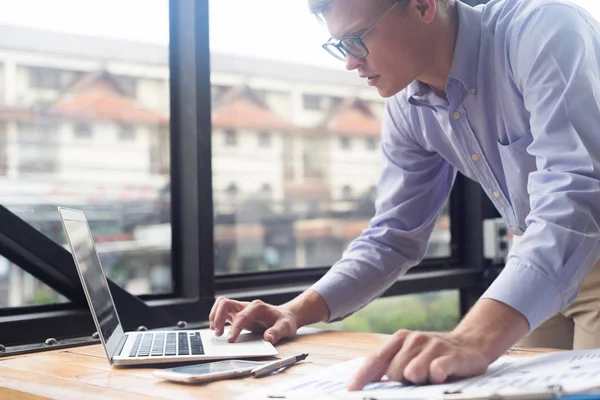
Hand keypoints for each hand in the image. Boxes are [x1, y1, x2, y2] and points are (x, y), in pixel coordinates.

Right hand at [209, 297, 297, 343]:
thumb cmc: (285, 321)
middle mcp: (247, 306)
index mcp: (258, 307)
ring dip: (214, 316)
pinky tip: (217, 330)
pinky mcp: (237, 314)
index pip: (241, 316)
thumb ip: (277, 332)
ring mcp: (241, 309)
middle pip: (225, 303)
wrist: (285, 316)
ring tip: (215, 331)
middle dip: (218, 318)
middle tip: (218, 334)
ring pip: (221, 304)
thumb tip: (268, 338)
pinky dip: (216, 318)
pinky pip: (222, 311)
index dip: (234, 328)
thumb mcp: (286, 327)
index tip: (230, 340)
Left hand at [348, 329, 488, 389]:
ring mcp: (431, 345)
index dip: (362, 376)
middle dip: (402, 382)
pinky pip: (434, 371)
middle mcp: (413, 339)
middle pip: (393, 373)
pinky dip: (436, 377)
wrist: (471, 343)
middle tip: (419, 378)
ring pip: (412, 374)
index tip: (351, 390)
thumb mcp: (411, 354)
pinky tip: (442, 374)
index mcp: (400, 339)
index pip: (375, 359)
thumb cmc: (435, 355)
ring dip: (421, 381)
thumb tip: (366, 384)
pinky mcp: (449, 355)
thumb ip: (391, 365)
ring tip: (432, 376)